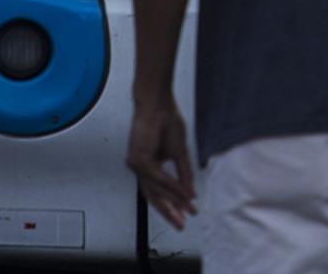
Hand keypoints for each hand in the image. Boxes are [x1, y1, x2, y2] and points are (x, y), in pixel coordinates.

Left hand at [127, 90, 196, 226]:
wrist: (158, 103)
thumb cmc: (167, 121)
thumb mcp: (179, 152)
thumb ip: (183, 173)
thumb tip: (190, 194)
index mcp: (147, 166)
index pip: (158, 191)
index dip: (171, 204)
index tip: (185, 215)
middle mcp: (139, 167)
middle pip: (153, 196)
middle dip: (169, 211)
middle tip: (182, 224)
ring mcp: (136, 164)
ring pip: (156, 189)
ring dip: (174, 201)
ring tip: (187, 210)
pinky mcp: (138, 159)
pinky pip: (157, 177)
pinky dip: (171, 186)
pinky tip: (182, 193)